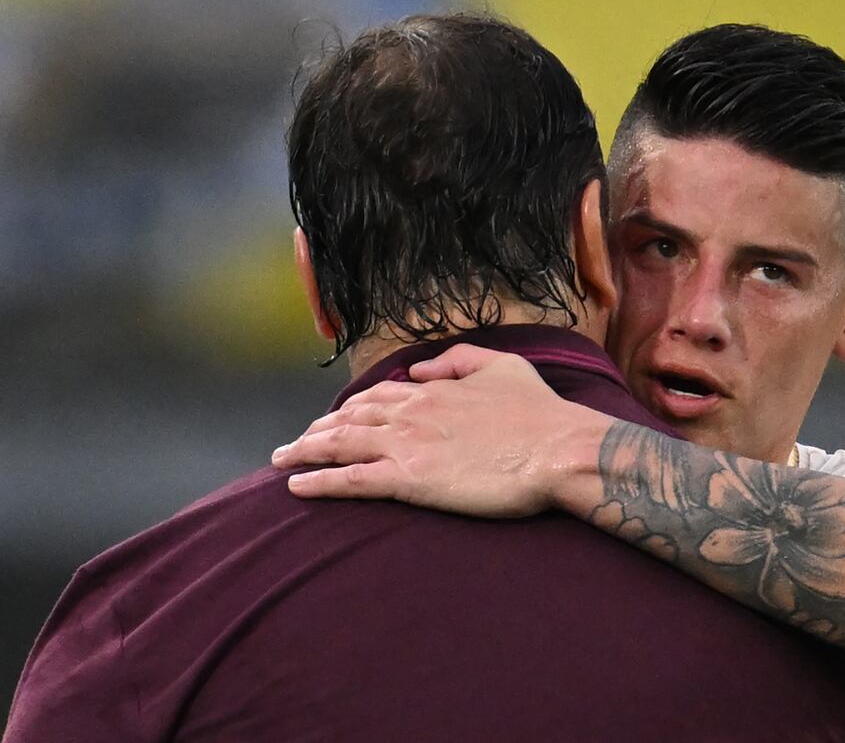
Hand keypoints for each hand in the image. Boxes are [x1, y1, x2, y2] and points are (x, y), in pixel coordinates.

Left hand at [271, 344, 612, 517]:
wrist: (557, 449)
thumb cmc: (540, 414)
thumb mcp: (504, 367)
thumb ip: (459, 361)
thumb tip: (422, 369)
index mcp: (433, 390)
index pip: (378, 395)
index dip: (351, 407)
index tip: (334, 418)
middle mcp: (411, 413)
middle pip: (349, 418)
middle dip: (318, 429)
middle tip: (296, 443)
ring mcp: (406, 446)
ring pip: (340, 445)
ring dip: (305, 451)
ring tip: (282, 460)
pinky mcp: (408, 480)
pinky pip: (350, 480)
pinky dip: (319, 482)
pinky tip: (297, 487)